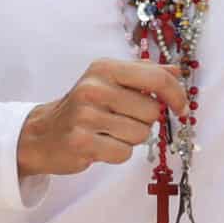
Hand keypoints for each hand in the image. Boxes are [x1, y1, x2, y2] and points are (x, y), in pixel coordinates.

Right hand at [17, 58, 186, 178]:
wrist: (42, 134)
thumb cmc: (84, 106)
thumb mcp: (110, 81)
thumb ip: (144, 74)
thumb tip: (177, 70)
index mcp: (105, 68)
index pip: (156, 78)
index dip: (176, 95)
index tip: (182, 109)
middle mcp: (94, 88)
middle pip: (151, 112)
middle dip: (145, 121)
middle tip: (122, 120)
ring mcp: (85, 116)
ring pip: (140, 135)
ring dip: (131, 139)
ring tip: (109, 132)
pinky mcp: (81, 143)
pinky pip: (124, 153)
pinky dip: (118, 153)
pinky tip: (101, 145)